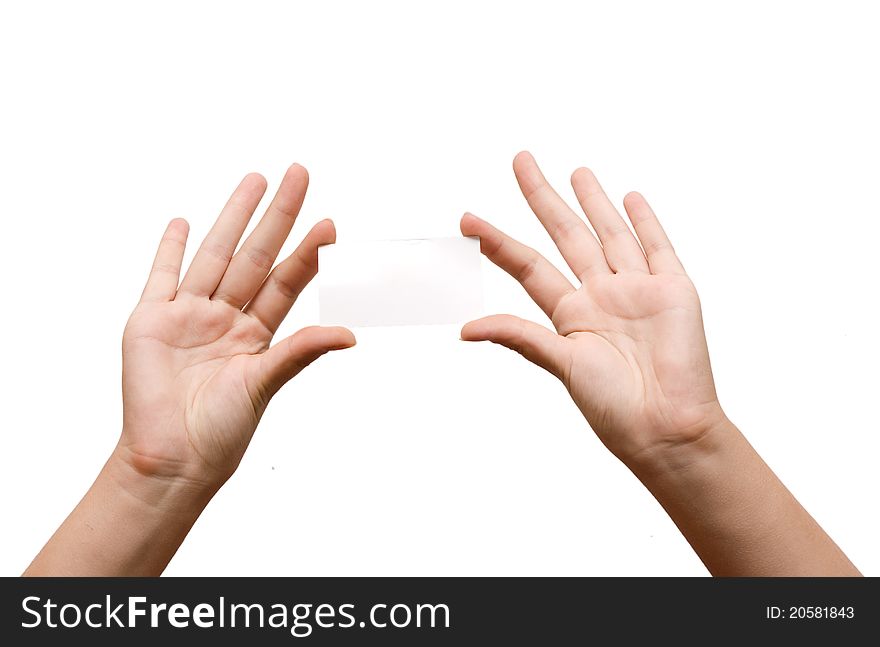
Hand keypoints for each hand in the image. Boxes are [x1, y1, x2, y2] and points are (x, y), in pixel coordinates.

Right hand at [120, 164, 354, 488]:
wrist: (172, 457)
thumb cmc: (221, 430)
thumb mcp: (266, 383)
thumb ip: (301, 351)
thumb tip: (350, 334)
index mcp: (256, 333)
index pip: (287, 281)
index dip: (308, 252)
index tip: (329, 224)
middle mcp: (226, 318)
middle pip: (256, 255)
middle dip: (277, 215)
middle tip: (299, 174)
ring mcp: (188, 315)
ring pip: (215, 254)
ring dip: (233, 217)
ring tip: (254, 181)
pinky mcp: (151, 320)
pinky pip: (162, 275)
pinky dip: (170, 248)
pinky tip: (183, 221)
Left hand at [461, 152, 724, 467]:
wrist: (667, 425)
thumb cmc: (613, 406)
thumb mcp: (561, 365)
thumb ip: (520, 337)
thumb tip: (466, 329)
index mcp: (569, 313)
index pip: (527, 264)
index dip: (497, 242)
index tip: (467, 220)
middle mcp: (600, 295)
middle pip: (565, 234)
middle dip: (542, 198)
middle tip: (520, 160)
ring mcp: (637, 289)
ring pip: (610, 233)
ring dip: (593, 202)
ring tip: (576, 172)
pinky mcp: (674, 289)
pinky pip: (657, 247)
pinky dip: (646, 221)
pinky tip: (630, 198)